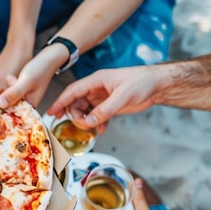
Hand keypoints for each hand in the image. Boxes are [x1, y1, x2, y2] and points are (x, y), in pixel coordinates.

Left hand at [0, 42, 35, 107]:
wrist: (48, 58)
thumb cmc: (41, 69)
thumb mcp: (26, 81)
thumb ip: (14, 93)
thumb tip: (0, 104)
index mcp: (28, 107)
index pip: (8, 113)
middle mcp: (24, 104)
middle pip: (4, 106)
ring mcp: (20, 97)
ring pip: (3, 97)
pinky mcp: (17, 90)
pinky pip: (5, 90)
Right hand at [47, 65, 161, 132]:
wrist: (158, 85)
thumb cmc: (142, 82)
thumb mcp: (123, 96)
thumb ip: (105, 109)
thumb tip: (89, 121)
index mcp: (96, 81)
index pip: (72, 91)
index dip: (60, 101)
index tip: (51, 112)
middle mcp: (96, 89)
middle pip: (76, 103)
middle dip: (75, 115)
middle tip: (82, 125)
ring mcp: (102, 98)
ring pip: (84, 111)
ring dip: (86, 121)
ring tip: (94, 127)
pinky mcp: (109, 105)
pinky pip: (95, 116)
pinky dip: (96, 124)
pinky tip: (102, 129)